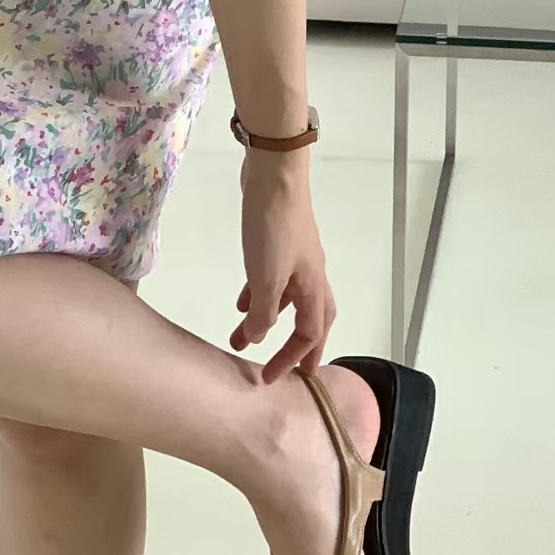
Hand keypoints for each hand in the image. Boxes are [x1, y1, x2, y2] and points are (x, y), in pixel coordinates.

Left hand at [230, 149, 335, 384]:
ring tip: (245, 337)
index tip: (271, 380)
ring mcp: (296, 256)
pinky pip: (273, 279)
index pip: (310, 335)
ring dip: (271, 320)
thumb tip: (258, 338)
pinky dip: (260, 294)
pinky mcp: (279, 241)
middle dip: (300, 346)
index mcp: (313, 286)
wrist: (274, 175)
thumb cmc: (273, 227)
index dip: (292, 359)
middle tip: (287, 369)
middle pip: (313, 319)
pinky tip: (241, 300)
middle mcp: (311, 274)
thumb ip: (263, 312)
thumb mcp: (266, 276)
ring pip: (289, 299)